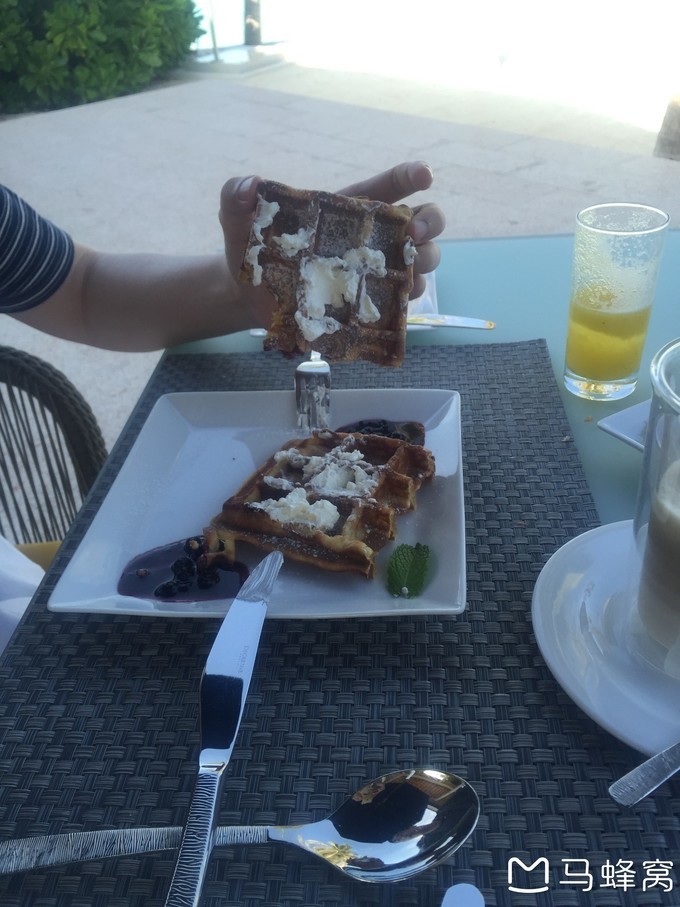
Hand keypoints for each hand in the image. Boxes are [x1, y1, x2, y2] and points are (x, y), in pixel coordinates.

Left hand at [218, 161, 444, 326]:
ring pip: (422, 265)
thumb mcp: (236, 218)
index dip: (411, 176)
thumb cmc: (251, 249)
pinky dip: (404, 306)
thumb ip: (235, 194)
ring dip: (423, 268)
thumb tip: (249, 184)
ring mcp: (376, 273)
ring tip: (408, 276)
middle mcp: (372, 238)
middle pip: (425, 223)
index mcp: (350, 208)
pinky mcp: (370, 306)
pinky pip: (400, 306)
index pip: (390, 186)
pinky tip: (393, 307)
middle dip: (431, 223)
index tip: (424, 175)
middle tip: (413, 234)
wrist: (247, 297)